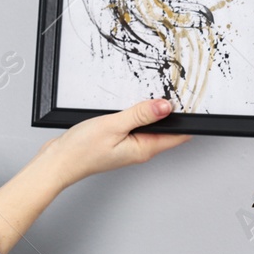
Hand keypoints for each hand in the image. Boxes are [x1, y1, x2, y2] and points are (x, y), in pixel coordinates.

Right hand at [33, 98, 192, 189]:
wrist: (57, 163)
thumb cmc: (81, 151)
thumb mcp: (114, 126)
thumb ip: (140, 115)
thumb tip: (165, 106)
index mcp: (144, 148)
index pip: (178, 135)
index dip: (189, 119)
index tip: (195, 101)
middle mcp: (139, 149)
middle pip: (166, 130)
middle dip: (173, 112)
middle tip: (178, 90)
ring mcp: (128, 146)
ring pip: (149, 126)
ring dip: (153, 112)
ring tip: (156, 95)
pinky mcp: (117, 141)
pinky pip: (134, 126)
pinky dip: (136, 114)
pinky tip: (131, 105)